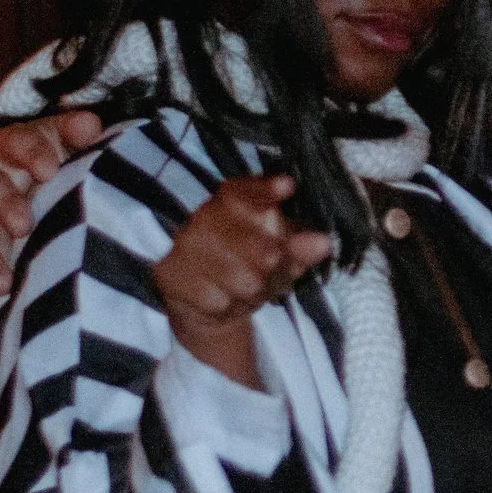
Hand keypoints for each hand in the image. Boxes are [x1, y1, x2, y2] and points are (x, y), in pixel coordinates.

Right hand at [0, 111, 105, 318]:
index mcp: (19, 149)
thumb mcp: (82, 146)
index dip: (31, 154)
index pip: (17, 143)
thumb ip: (81, 134)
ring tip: (6, 281)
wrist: (79, 198)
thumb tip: (88, 125)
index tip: (51, 170)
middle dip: (4, 206)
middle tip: (25, 225)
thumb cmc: (80, 167)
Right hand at [153, 175, 333, 388]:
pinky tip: (224, 300)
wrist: (212, 305)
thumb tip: (323, 243)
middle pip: (249, 241)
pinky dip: (226, 305)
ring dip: (251, 289)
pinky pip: (213, 297)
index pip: (244, 190)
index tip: (288, 187)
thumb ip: (300, 247)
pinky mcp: (169, 274)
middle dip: (270, 263)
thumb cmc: (252, 268)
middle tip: (271, 269)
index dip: (265, 190)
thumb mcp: (282, 255)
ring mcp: (182, 245)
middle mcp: (203, 216)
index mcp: (231, 201)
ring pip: (235, 274)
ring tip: (249, 288)